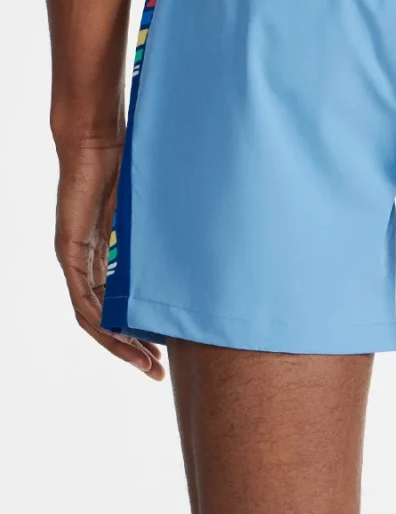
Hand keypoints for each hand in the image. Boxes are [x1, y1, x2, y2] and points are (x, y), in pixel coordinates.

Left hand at [55, 138, 164, 378]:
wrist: (97, 141)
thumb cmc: (130, 167)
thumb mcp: (155, 215)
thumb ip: (167, 239)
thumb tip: (209, 253)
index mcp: (108, 257)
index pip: (121, 307)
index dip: (140, 334)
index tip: (165, 353)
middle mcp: (89, 264)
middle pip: (107, 321)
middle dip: (132, 350)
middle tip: (157, 372)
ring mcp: (76, 259)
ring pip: (93, 317)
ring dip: (117, 343)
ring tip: (144, 362)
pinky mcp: (69, 251)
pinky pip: (82, 296)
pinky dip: (100, 317)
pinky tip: (119, 333)